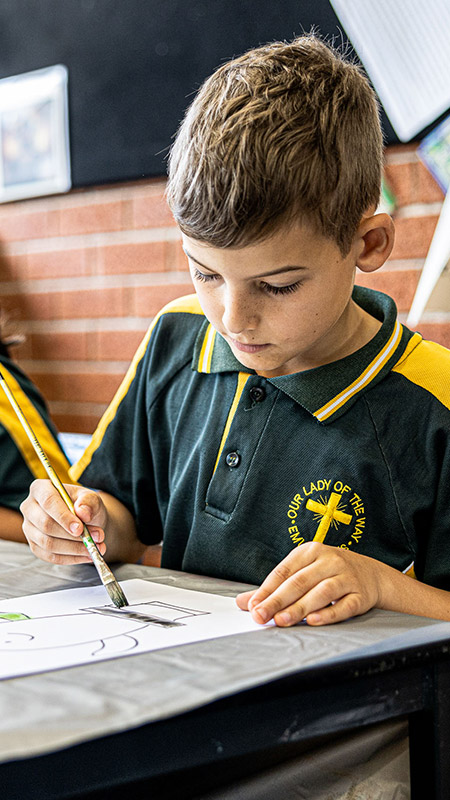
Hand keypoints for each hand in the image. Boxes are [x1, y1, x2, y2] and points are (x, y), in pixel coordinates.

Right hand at [20, 479, 107, 564]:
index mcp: (40, 489)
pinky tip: (87, 555)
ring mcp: (29, 528)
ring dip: (74, 548)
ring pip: (48, 543)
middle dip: (72, 536)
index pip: (48, 502)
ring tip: (95, 547)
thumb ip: (89, 502)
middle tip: (96, 538)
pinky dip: (71, 558)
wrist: (85, 520)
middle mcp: (30, 508)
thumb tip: (83, 513)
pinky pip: (50, 556)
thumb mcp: (92, 498)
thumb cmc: (85, 505)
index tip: (80, 528)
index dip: (63, 517)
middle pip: (46, 525)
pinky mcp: (35, 545)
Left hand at [236, 542, 385, 626]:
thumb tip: (242, 602)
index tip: (252, 606)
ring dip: (299, 608)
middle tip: (261, 616)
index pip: (284, 571)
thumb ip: (273, 588)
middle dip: (277, 601)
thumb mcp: (303, 572)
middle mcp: (329, 560)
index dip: (267, 589)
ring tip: (281, 621)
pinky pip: (344, 605)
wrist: (372, 574)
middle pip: (299, 582)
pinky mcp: (361, 595)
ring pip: (321, 593)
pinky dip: (329, 614)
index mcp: (311, 551)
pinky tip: (313, 621)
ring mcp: (347, 577)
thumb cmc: (330, 573)